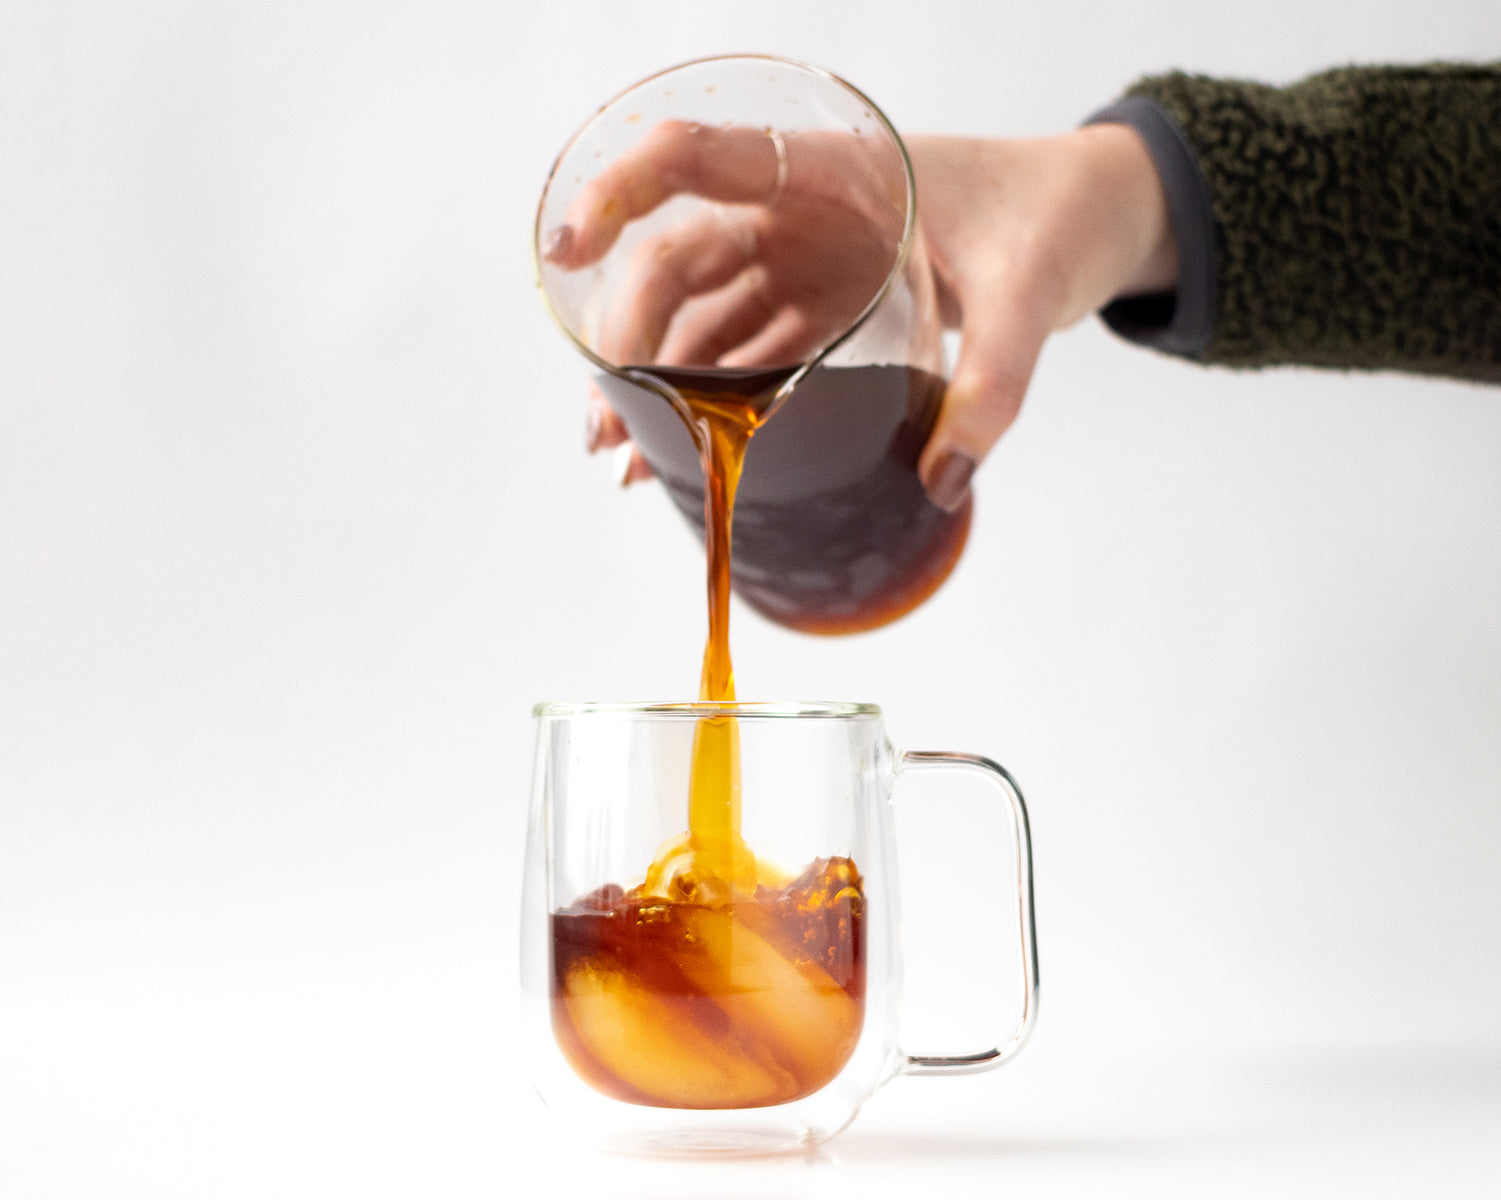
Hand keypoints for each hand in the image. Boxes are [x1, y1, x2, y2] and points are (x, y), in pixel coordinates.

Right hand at [553, 122, 1177, 504]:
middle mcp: (800, 213)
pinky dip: (706, 400)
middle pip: (680, 259)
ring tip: (619, 457)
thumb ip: (993, 386)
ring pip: (702, 315)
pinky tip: (674, 450)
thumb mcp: (1030, 296)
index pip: (701, 157)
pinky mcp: (818, 306)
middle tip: (606, 418)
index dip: (620, 191)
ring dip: (655, 384)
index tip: (569, 246)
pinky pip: (744, 351)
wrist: (1084, 214)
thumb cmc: (1051, 220)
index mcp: (836, 171)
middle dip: (628, 336)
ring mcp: (804, 261)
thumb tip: (939, 480)